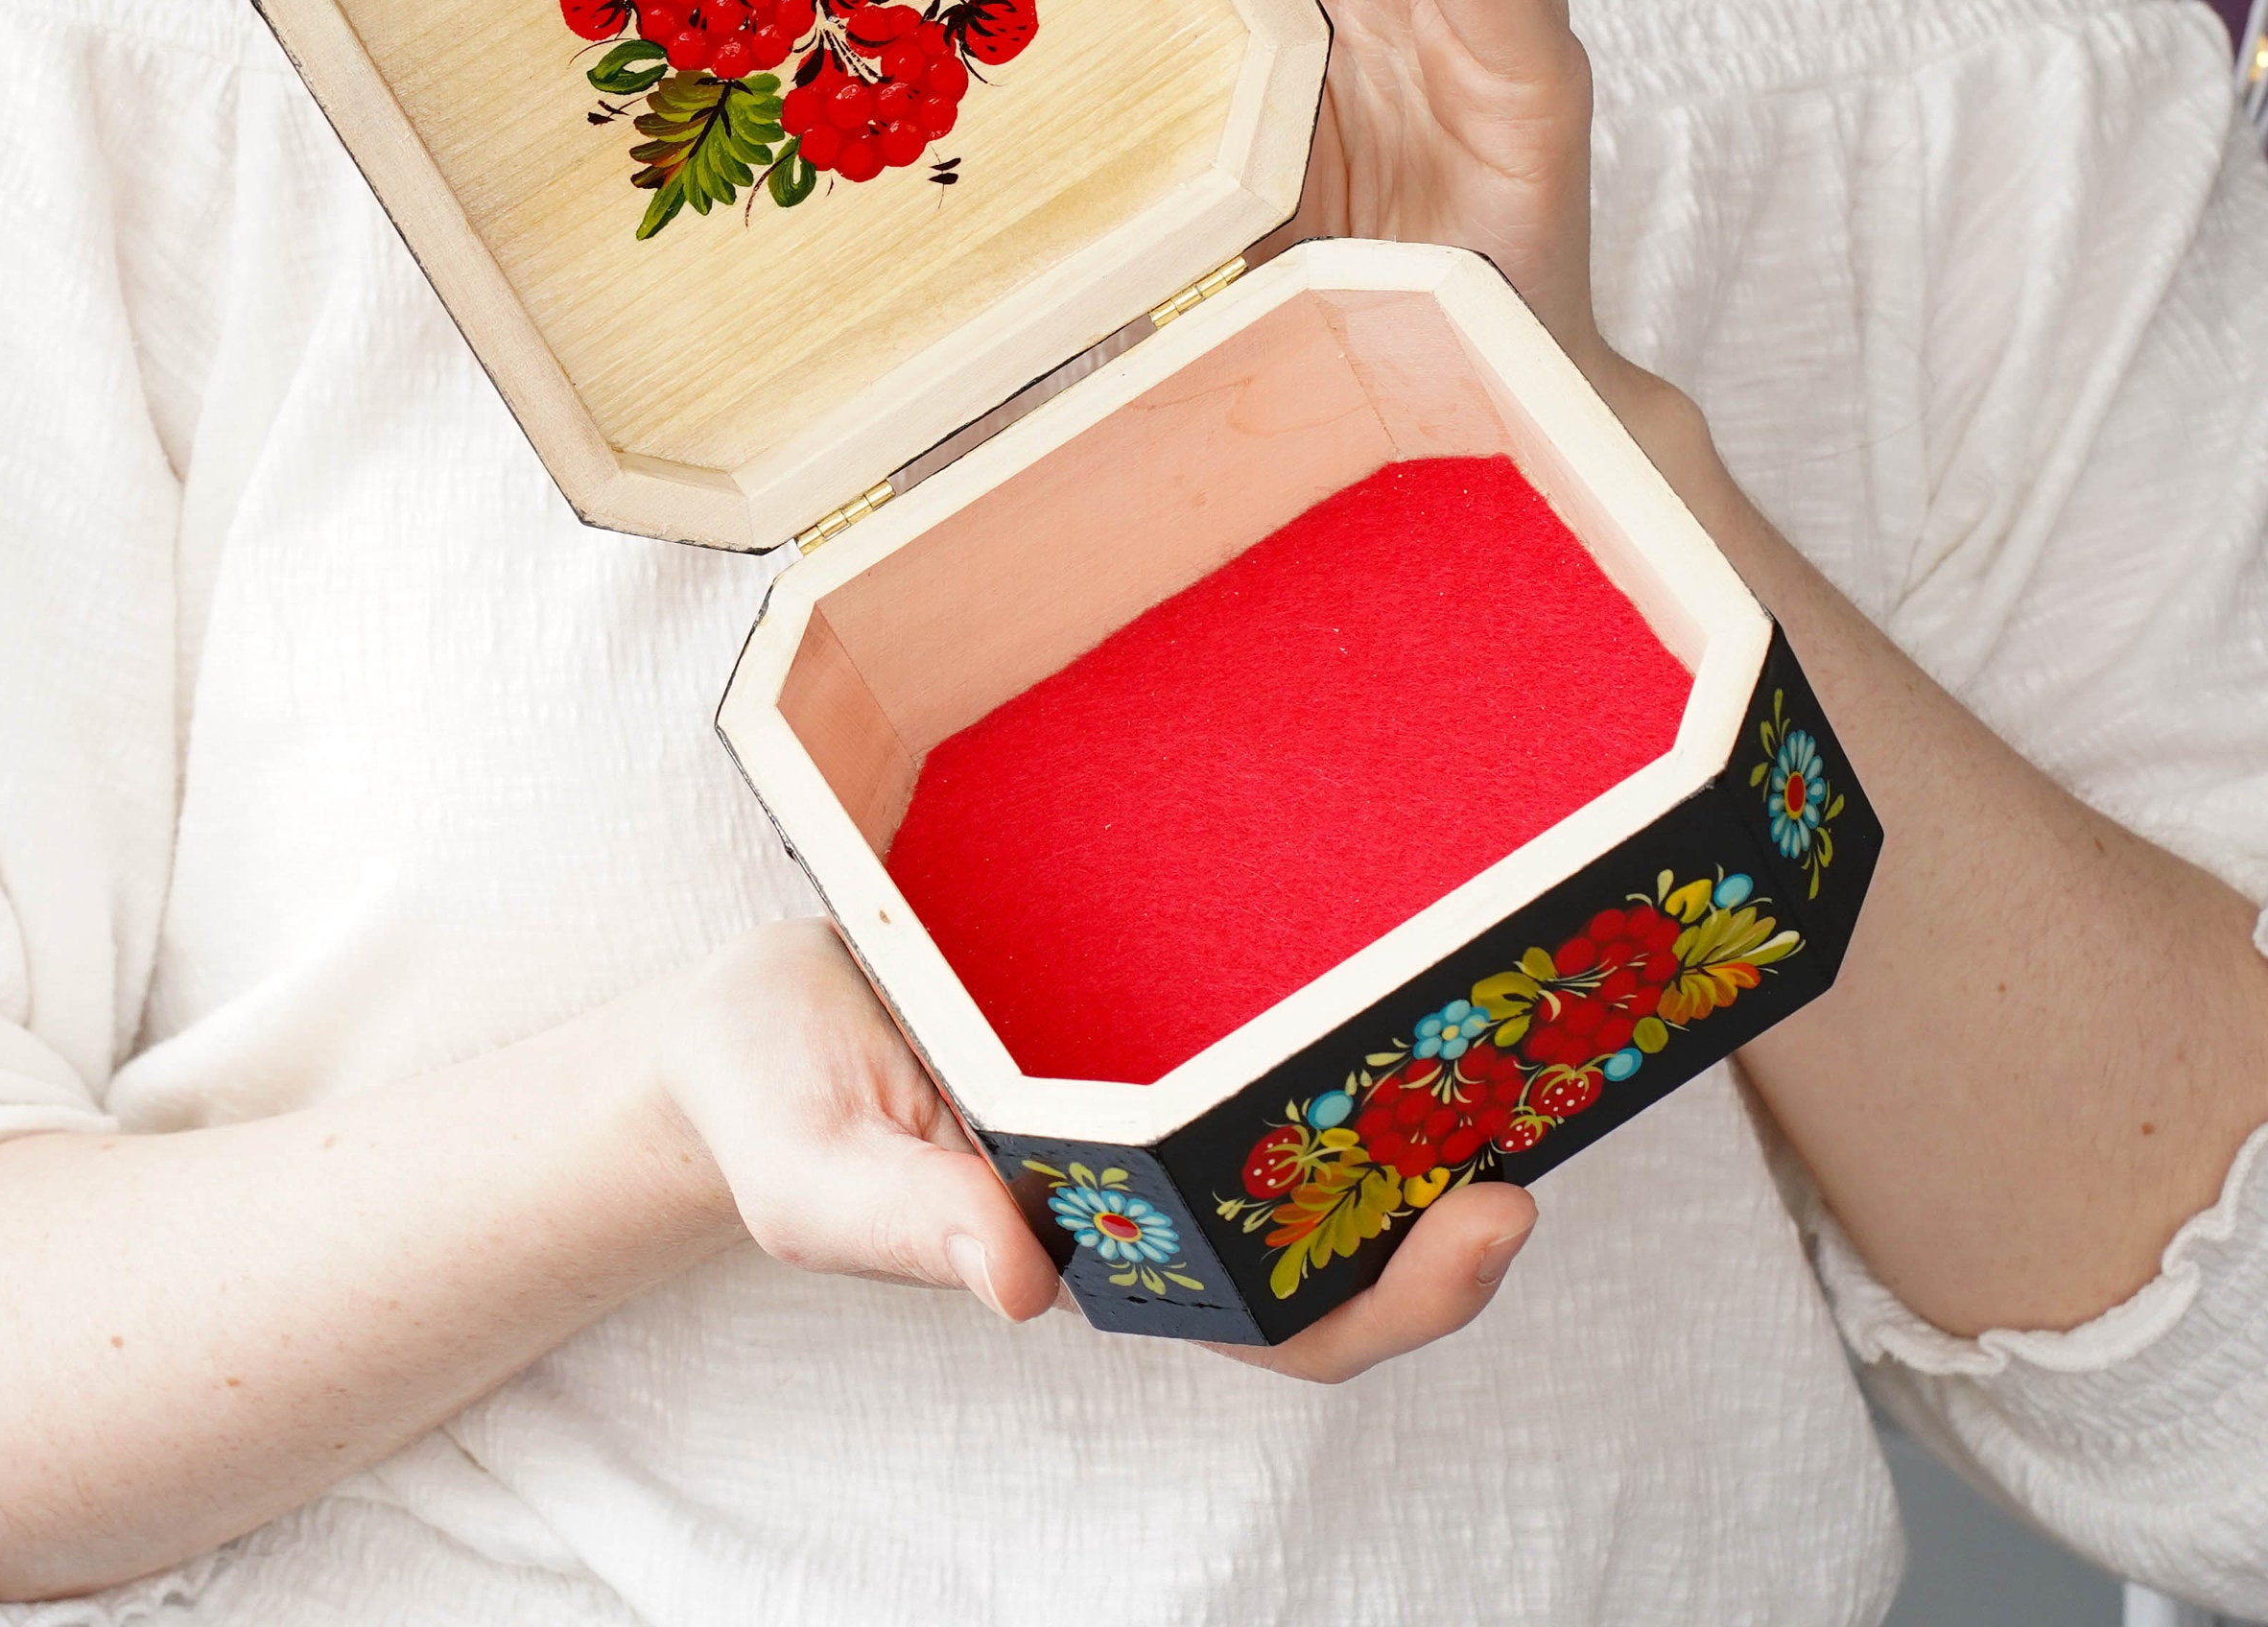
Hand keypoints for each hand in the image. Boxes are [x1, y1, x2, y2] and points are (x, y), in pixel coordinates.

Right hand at [657, 922, 1535, 1378]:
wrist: (731, 1013)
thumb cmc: (765, 1100)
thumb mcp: (812, 1169)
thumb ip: (907, 1223)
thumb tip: (1023, 1286)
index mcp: (1091, 1248)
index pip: (1274, 1318)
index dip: (1395, 1295)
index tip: (1490, 1215)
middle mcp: (1147, 1186)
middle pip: (1333, 1242)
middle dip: (1445, 1216)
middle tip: (1537, 1133)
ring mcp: (1147, 1094)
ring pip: (1314, 1134)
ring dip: (1419, 1106)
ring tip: (1516, 1029)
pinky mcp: (1130, 1001)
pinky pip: (1255, 1029)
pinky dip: (1337, 1014)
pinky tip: (1396, 949)